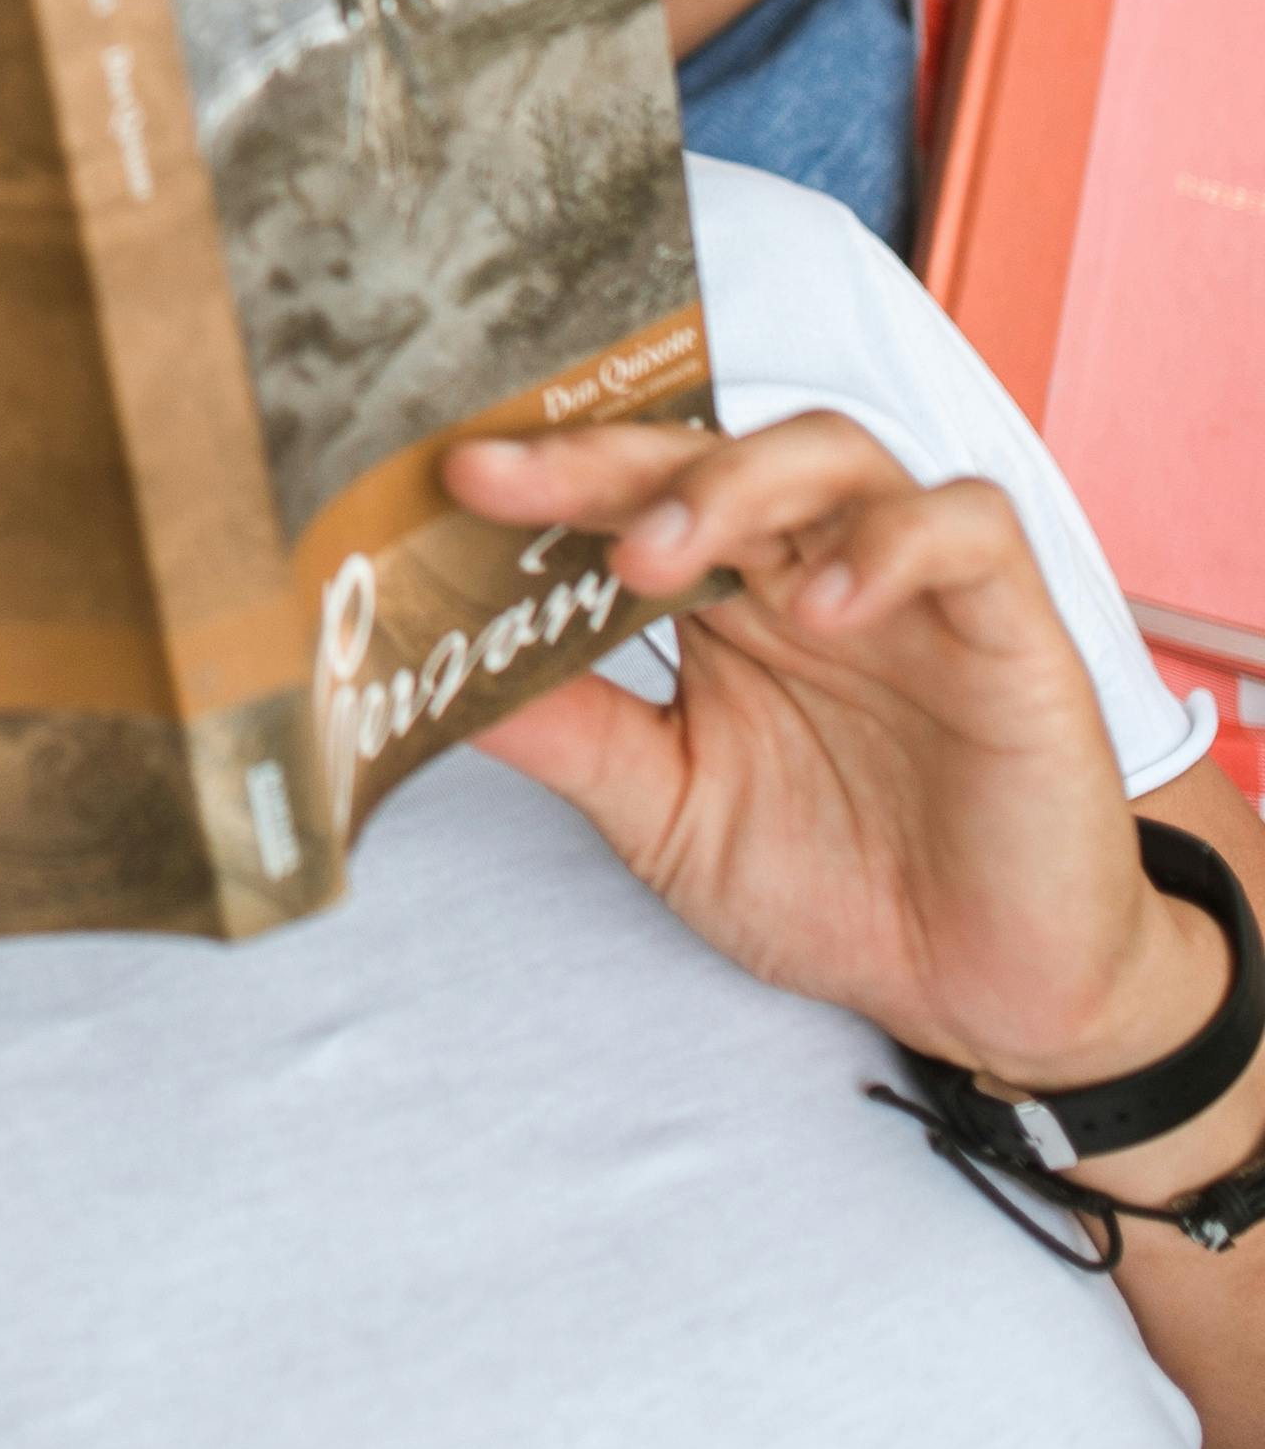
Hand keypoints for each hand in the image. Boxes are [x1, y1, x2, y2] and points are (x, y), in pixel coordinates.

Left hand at [447, 407, 1214, 1111]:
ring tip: (653, 559)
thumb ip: (574, 738)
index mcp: (725, 602)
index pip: (628, 494)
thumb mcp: (669, 816)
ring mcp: (910, 589)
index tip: (449, 481)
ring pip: (834, 453)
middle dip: (605, 457)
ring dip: (732, 485)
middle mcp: (808, 570)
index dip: (542, 477)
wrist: (986, 998)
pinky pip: (967, 529)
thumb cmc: (838, 889)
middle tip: (514, 485)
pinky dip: (890, 544)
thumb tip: (437, 684)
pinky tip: (825, 603)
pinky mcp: (1011, 626)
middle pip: (710, 450)